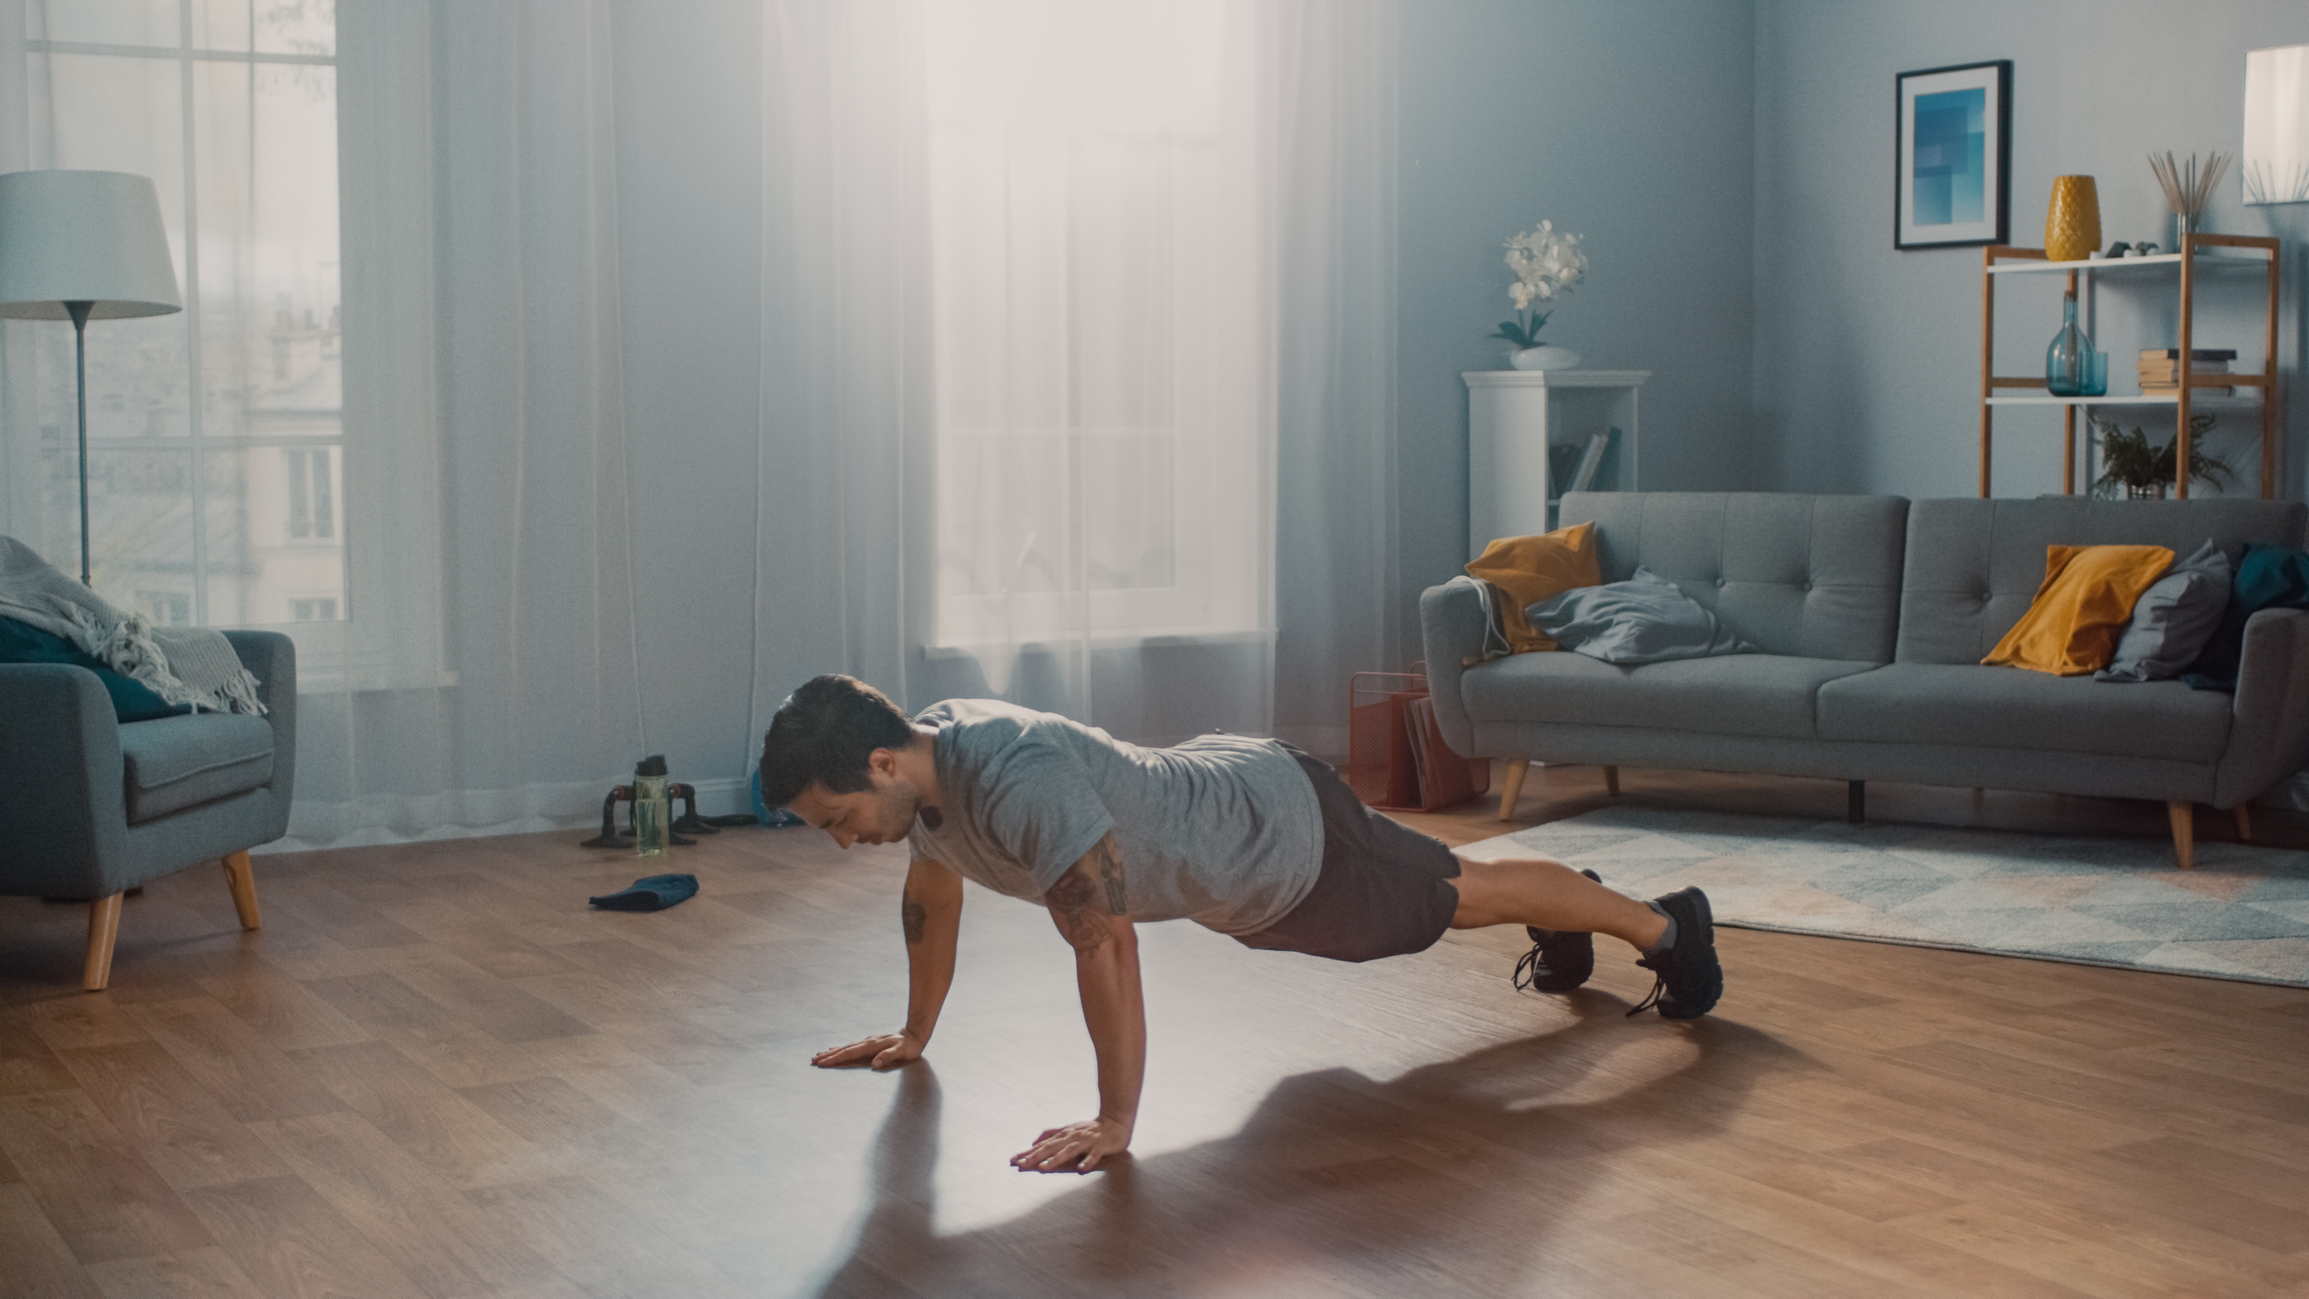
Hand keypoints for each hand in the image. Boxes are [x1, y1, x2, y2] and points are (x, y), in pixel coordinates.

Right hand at [810, 1032, 922, 1069]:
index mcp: (872, 1046)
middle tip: (813, 1060)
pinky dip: (840, 1048)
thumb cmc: (909, 1047)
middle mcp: (867, 1042)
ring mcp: (867, 1042)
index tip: (823, 1063)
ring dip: (832, 1052)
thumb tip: (874, 1064)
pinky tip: (834, 1049)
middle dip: (828, 1056)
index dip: (835, 1058)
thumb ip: (888, 1057)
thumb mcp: (902, 1053)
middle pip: (844, 1049)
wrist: (914, 1035)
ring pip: (845, 1047)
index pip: (849, 1053)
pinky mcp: (869, 1043)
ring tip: (819, 1055)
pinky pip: (851, 1046)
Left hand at [1010, 1114, 1132, 1172]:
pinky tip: (1081, 1169)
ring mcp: (1086, 1141)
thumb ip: (1051, 1134)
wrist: (1116, 1121)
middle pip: (1051, 1148)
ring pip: (1069, 1151)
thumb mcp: (1068, 1130)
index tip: (1012, 1160)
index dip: (1028, 1152)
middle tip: (1020, 1165)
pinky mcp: (1100, 1146)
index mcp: (1064, 1135)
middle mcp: (1072, 1137)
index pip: (1042, 1145)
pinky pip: (1093, 1155)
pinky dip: (1087, 1161)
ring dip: (1056, 1159)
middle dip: (1035, 1156)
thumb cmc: (1091, 1129)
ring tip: (1043, 1168)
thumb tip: (1033, 1141)